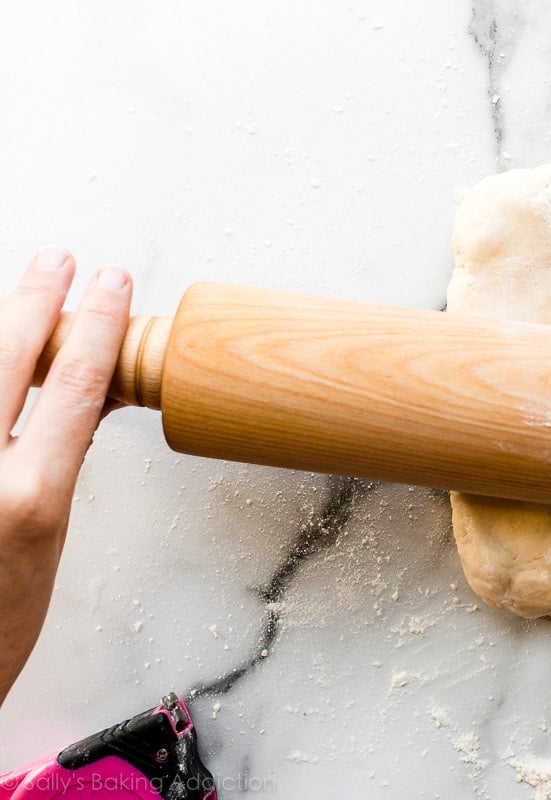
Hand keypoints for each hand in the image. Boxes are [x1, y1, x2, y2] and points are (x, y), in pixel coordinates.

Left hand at [0, 247, 130, 706]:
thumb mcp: (45, 551)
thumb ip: (52, 472)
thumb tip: (75, 413)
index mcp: (29, 495)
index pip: (78, 383)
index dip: (98, 323)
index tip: (114, 284)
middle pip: (9, 356)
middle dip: (36, 298)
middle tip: (57, 260)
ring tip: (15, 291)